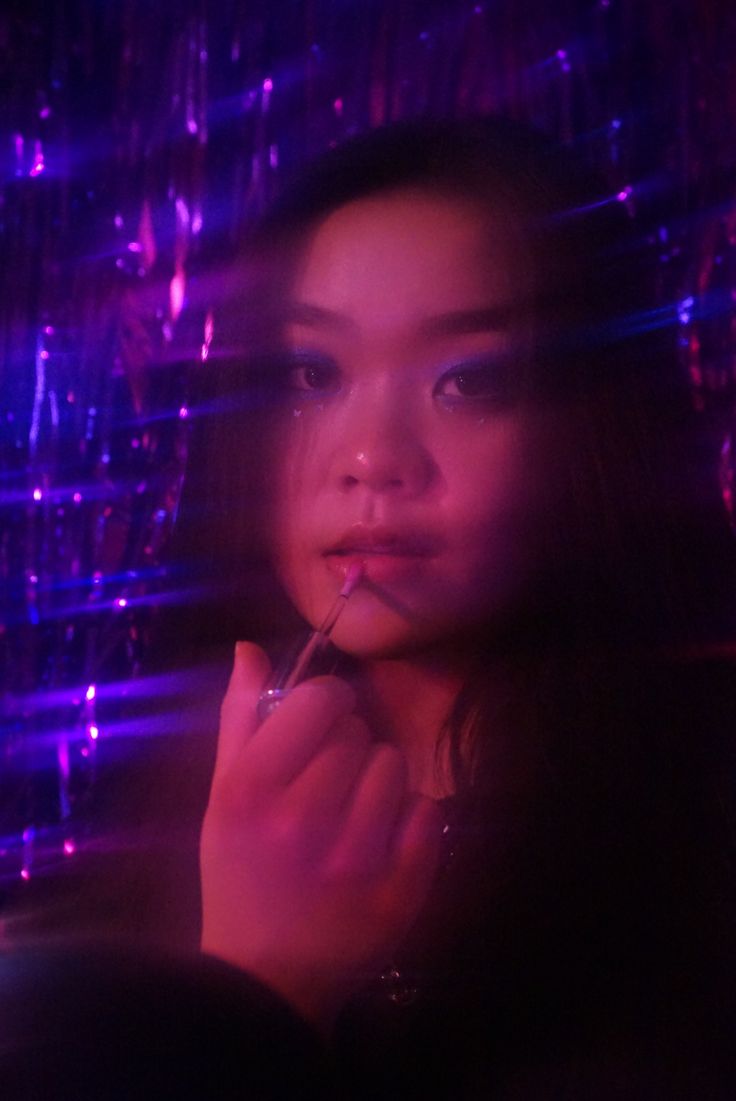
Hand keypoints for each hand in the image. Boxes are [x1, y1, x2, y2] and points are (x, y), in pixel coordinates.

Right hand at [200, 642, 441, 1030]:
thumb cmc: (237, 872)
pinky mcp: (399, 894)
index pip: (320, 699)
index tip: (318, 728)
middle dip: (346, 748)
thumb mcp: (221, 795)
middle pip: (359, 733)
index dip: (326, 705)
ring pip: (395, 766)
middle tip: (327, 786)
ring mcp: (356, 860)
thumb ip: (238, 717)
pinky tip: (382, 842)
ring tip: (353, 814)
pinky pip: (427, 812)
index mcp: (253, 788)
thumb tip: (250, 648)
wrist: (264, 978)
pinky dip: (411, 820)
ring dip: (379, 781)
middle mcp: (302, 820)